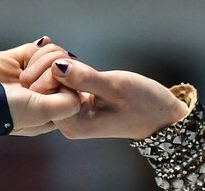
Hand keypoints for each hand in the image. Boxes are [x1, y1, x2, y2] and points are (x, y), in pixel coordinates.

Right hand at [0, 37, 80, 135]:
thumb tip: (80, 91)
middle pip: (66, 70)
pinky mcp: (20, 59)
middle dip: (52, 73)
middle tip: (31, 86)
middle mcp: (42, 95)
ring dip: (41, 61)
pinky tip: (34, 51)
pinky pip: (40, 46)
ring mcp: (32, 76)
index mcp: (49, 114)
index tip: (52, 91)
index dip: (68, 86)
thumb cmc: (5, 111)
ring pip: (54, 56)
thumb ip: (68, 105)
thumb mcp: (42, 114)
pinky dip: (38, 48)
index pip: (75, 92)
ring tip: (23, 77)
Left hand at [19, 52, 189, 140]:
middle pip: (43, 91)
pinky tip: (72, 60)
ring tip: (71, 56)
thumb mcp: (115, 87)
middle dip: (49, 66)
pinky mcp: (78, 106)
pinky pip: (62, 84)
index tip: (66, 57)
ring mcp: (72, 115)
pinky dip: (65, 69)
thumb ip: (84, 78)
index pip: (46, 94)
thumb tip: (56, 67)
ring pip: (51, 85)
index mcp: (73, 125)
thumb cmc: (143, 104)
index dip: (49, 71)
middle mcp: (68, 124)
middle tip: (64, 51)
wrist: (160, 116)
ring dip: (57, 65)